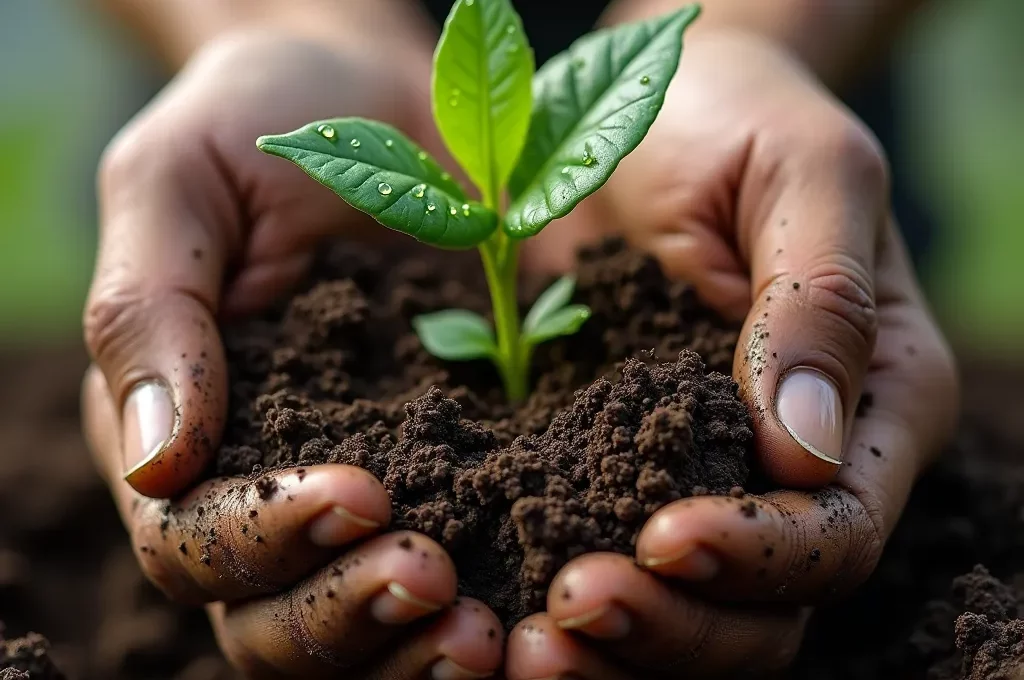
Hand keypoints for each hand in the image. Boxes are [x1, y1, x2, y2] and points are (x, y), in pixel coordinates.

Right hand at [82, 31, 501, 677]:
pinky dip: (514, 599)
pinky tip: (564, 591)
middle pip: (278, 622)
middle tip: (436, 585)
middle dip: (351, 619)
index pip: (196, 543)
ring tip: (501, 633)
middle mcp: (278, 489)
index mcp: (190, 436)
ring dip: (423, 649)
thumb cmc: (263, 125)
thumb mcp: (179, 184)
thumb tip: (156, 460)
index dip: (266, 542)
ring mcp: (384, 489)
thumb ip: (149, 315)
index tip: (358, 493)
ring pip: (373, 628)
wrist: (390, 100)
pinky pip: (485, 563)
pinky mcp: (473, 470)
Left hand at [511, 30, 957, 677]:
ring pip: (688, 614)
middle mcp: (798, 464)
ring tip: (526, 640)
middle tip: (569, 607)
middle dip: (675, 624)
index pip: (836, 531)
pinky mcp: (618, 465)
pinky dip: (558, 598)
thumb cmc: (738, 118)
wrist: (654, 105)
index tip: (663, 534)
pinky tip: (496, 599)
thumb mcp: (802, 174)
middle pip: (765, 610)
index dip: (759, 555)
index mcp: (872, 404)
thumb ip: (819, 302)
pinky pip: (602, 557)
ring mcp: (705, 474)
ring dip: (617, 643)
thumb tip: (804, 446)